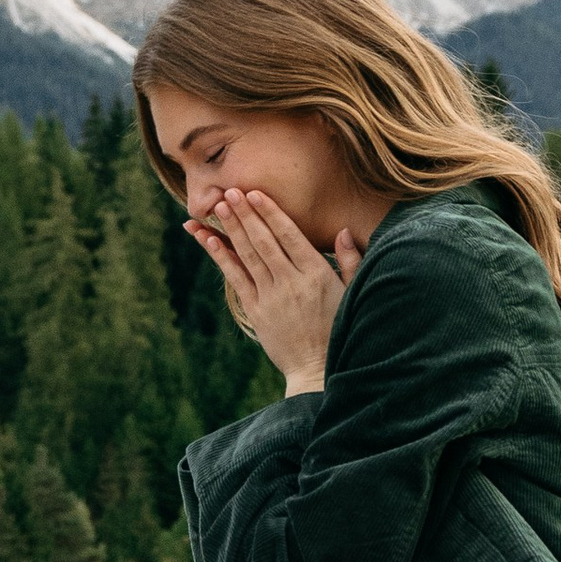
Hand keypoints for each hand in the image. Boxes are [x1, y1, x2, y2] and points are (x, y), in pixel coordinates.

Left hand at [187, 187, 360, 392]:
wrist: (317, 370)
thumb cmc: (338, 329)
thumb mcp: (352, 293)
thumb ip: (350, 260)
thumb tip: (343, 231)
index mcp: (316, 274)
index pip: (289, 235)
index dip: (270, 213)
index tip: (255, 193)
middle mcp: (291, 282)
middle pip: (264, 241)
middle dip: (245, 214)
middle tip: (229, 191)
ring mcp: (271, 297)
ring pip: (247, 256)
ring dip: (230, 229)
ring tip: (217, 206)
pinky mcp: (255, 312)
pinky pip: (235, 279)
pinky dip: (221, 258)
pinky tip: (208, 240)